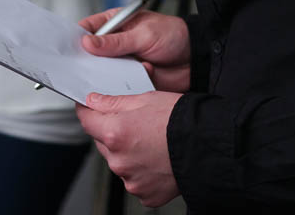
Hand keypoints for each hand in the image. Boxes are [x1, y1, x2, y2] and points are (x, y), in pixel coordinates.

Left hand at [77, 90, 181, 207]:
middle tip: (135, 123)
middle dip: (112, 132)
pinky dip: (141, 170)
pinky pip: (135, 179)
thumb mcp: (146, 99)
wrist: (208, 146)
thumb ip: (114, 102)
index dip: (87, 110)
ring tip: (151, 142)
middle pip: (103, 143)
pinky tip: (157, 159)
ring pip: (119, 162)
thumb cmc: (181, 120)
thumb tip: (93, 101)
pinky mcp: (145, 194)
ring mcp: (131, 180)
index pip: (86, 121)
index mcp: (115, 133)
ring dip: (127, 152)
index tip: (89, 107)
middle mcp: (119, 161)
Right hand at [79, 9, 190, 91]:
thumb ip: (117, 41)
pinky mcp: (129, 80)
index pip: (87, 29)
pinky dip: (115, 88)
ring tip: (98, 81)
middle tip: (75, 70)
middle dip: (83, 62)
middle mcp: (115, 44)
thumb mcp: (144, 34)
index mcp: (115, 24)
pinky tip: (116, 90)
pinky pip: (115, 86)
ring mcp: (121, 63)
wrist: (196, 60)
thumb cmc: (174, 36)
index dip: (74, 38)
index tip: (64, 48)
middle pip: (89, 54)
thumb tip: (87, 42)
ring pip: (101, 72)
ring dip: (101, 77)